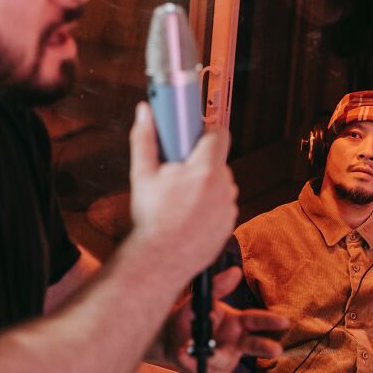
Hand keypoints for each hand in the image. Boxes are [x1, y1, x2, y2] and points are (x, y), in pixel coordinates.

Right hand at [128, 102, 238, 278]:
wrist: (161, 260)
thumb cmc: (151, 219)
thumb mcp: (142, 175)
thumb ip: (145, 138)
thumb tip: (145, 112)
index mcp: (205, 170)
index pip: (219, 134)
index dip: (205, 132)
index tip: (191, 136)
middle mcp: (224, 186)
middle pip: (217, 160)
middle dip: (199, 162)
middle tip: (177, 172)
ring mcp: (229, 206)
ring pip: (220, 183)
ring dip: (205, 184)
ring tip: (181, 198)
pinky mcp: (230, 223)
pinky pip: (222, 204)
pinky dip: (209, 205)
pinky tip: (189, 215)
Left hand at [165, 267, 288, 372]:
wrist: (169, 339)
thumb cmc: (190, 317)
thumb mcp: (200, 300)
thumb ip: (218, 287)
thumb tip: (235, 271)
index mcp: (237, 322)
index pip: (256, 320)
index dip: (270, 321)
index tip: (284, 321)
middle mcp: (236, 342)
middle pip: (255, 345)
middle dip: (265, 347)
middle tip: (277, 349)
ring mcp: (228, 360)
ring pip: (224, 362)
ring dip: (207, 355)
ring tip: (188, 345)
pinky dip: (194, 364)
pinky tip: (184, 354)